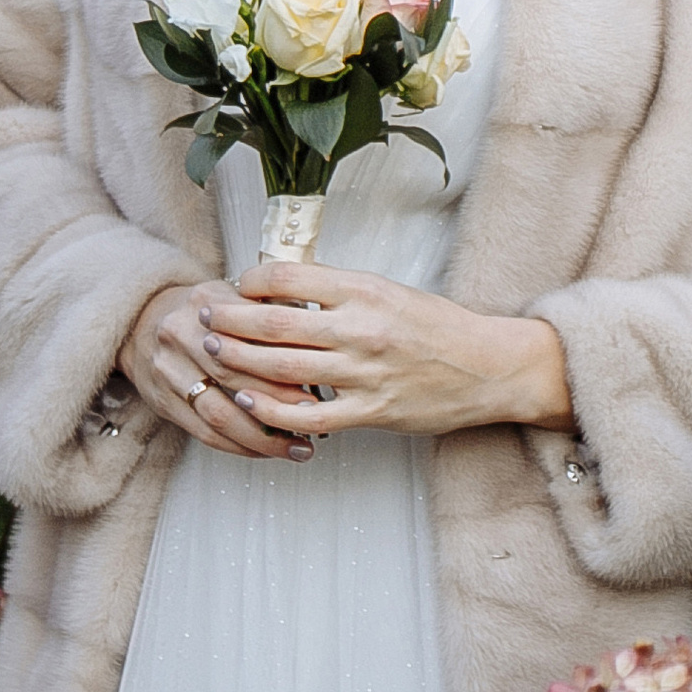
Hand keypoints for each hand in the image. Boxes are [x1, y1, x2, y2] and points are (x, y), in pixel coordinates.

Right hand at [127, 278, 309, 464]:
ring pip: (219, 413)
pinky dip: (239, 446)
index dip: (285, 366)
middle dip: (278, 403)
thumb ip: (270, 313)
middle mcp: (181, 334)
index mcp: (206, 302)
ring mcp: (168, 370)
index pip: (250, 336)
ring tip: (296, 447)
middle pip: (234, 376)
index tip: (318, 386)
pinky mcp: (162, 402)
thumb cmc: (202, 314)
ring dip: (261, 437)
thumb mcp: (233, 297)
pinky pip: (205, 433)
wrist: (141, 323)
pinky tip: (266, 451)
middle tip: (313, 419)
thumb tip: (319, 347)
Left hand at [188, 257, 573, 447]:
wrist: (490, 367)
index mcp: (365, 290)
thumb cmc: (439, 327)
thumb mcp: (391, 292)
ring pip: (282, 368)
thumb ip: (341, 292)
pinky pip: (309, 414)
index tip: (235, 284)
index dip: (250, 281)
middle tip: (202, 317)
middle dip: (229, 320)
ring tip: (214, 353)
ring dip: (239, 361)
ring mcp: (365, 373)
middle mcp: (361, 328)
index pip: (288, 278)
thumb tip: (286, 288)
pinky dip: (272, 409)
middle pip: (274, 323)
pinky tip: (248, 401)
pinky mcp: (371, 411)